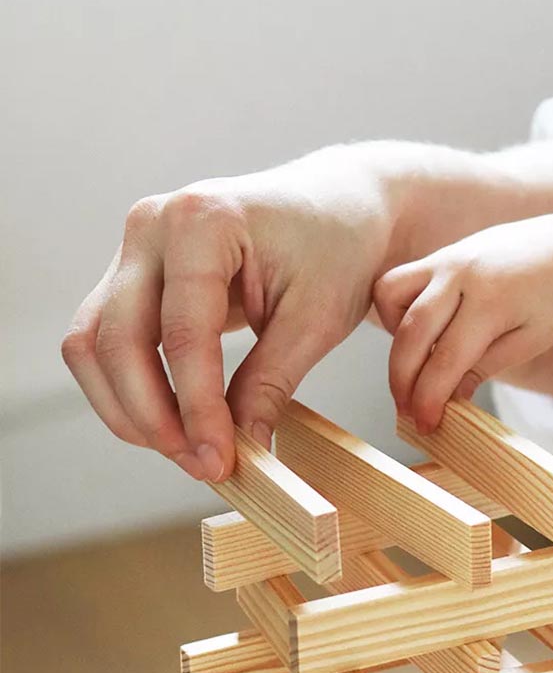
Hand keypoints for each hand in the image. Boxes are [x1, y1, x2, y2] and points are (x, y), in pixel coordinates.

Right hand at [61, 146, 396, 480]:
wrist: (337, 207)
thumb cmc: (336, 248)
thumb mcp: (317, 319)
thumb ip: (270, 383)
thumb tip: (239, 448)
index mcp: (203, 221)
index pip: (182, 334)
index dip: (196, 408)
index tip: (219, 460)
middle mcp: (152, 225)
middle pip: (115, 339)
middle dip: (153, 416)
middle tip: (200, 465)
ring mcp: (135, 248)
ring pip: (93, 344)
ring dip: (129, 408)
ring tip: (186, 451)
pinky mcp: (135, 275)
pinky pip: (107, 339)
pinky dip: (130, 388)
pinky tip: (173, 423)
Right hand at [373, 212, 552, 431]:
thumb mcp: (530, 341)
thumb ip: (486, 366)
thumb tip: (448, 397)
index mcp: (493, 300)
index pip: (448, 358)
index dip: (431, 397)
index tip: (425, 425)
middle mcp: (462, 273)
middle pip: (412, 331)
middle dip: (402, 379)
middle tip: (408, 411)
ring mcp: (446, 258)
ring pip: (390, 294)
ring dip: (393, 337)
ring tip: (416, 364)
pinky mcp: (438, 254)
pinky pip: (398, 281)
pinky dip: (397, 311)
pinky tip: (422, 334)